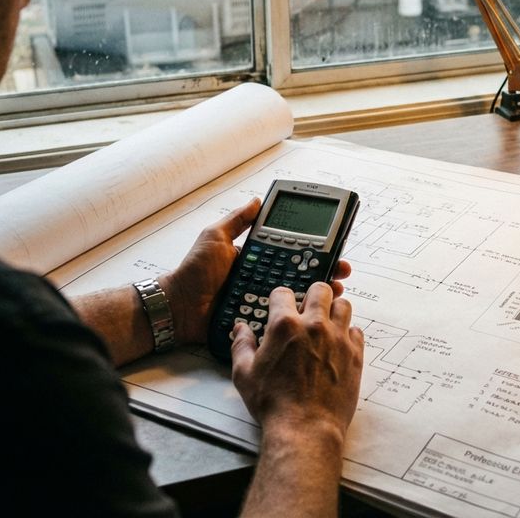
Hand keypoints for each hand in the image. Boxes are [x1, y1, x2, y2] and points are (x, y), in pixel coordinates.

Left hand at [162, 201, 353, 345]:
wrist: (178, 307)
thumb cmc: (194, 272)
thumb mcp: (215, 237)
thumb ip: (237, 220)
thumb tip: (257, 200)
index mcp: (257, 258)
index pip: (291, 252)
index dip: (312, 250)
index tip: (331, 246)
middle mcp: (263, 278)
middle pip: (300, 274)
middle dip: (324, 271)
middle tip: (341, 269)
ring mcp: (261, 300)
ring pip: (297, 296)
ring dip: (318, 293)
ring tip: (336, 290)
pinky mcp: (258, 320)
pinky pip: (282, 319)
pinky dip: (300, 316)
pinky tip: (313, 312)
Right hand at [230, 283, 363, 442]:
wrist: (305, 429)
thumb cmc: (274, 404)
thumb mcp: (244, 375)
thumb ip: (241, 345)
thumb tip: (240, 328)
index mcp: (285, 326)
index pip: (283, 292)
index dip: (280, 299)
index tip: (280, 307)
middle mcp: (314, 326)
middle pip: (321, 289)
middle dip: (313, 295)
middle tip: (307, 310)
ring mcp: (338, 338)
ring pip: (344, 305)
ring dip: (333, 311)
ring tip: (325, 325)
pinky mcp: (355, 354)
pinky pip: (356, 331)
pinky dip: (347, 334)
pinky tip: (337, 346)